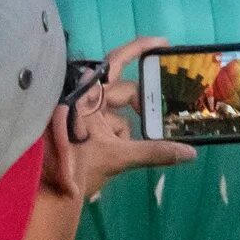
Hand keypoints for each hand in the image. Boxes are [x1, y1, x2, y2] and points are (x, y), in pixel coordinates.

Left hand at [54, 35, 195, 199]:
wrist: (49, 195)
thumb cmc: (74, 167)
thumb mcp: (117, 157)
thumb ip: (154, 152)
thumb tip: (189, 152)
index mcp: (88, 96)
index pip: (115, 62)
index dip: (138, 49)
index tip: (163, 43)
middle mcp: (86, 100)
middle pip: (124, 92)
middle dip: (141, 106)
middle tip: (161, 115)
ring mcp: (86, 117)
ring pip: (120, 115)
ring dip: (127, 133)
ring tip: (123, 150)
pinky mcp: (88, 132)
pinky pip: (112, 129)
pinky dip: (120, 142)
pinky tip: (115, 157)